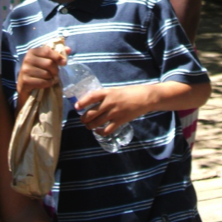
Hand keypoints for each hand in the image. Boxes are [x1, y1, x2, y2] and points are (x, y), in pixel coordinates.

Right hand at [17, 45, 68, 103]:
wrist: (25, 85)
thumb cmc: (38, 71)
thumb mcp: (46, 60)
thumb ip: (57, 54)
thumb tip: (69, 49)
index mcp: (32, 51)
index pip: (47, 51)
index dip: (58, 57)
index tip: (64, 63)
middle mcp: (27, 59)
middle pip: (49, 63)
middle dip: (55, 70)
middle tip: (54, 73)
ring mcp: (25, 70)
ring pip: (46, 74)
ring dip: (51, 78)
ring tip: (49, 78)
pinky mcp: (25, 81)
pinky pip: (42, 82)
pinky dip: (47, 84)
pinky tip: (46, 83)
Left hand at [76, 81, 211, 134]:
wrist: (145, 97)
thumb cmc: (129, 92)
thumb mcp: (115, 90)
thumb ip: (104, 95)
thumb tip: (92, 101)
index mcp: (107, 92)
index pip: (91, 97)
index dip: (82, 102)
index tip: (76, 107)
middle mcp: (109, 103)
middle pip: (91, 113)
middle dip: (84, 118)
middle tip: (82, 120)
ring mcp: (115, 113)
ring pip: (97, 123)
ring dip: (90, 126)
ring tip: (88, 126)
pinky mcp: (120, 121)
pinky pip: (106, 130)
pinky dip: (100, 132)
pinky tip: (98, 131)